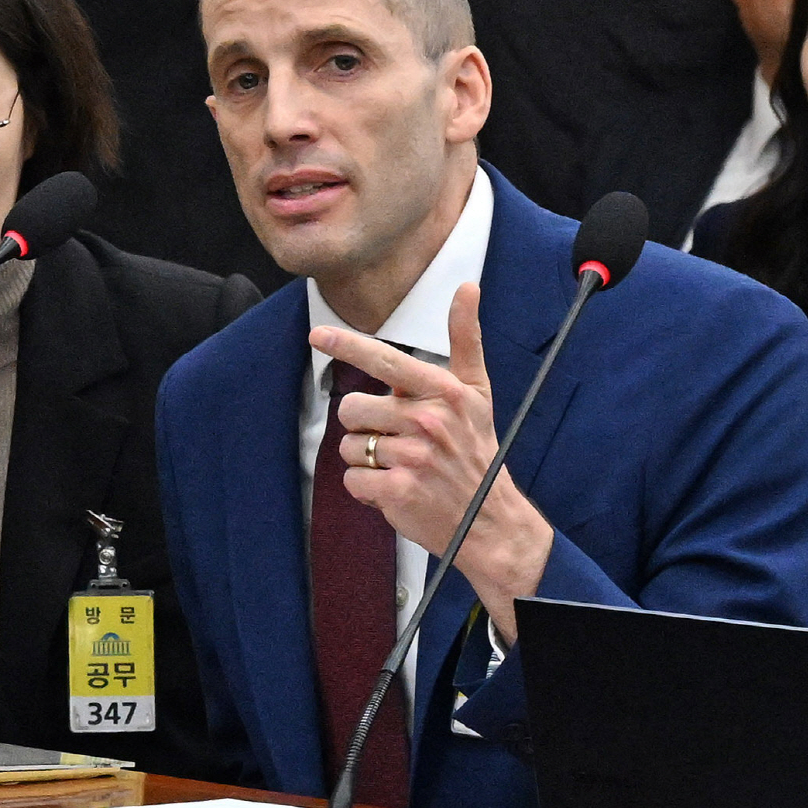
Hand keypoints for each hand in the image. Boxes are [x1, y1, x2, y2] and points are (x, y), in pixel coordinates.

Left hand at [308, 283, 552, 642]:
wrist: (490, 520)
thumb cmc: (477, 451)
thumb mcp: (478, 392)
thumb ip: (465, 339)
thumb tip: (466, 287)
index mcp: (444, 392)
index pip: (385, 360)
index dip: (347, 345)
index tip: (317, 334)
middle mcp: (428, 421)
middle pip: (352, 407)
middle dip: (363, 425)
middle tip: (395, 439)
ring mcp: (412, 458)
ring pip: (350, 446)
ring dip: (367, 459)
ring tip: (400, 466)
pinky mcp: (397, 491)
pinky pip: (353, 479)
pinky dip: (366, 487)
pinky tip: (395, 488)